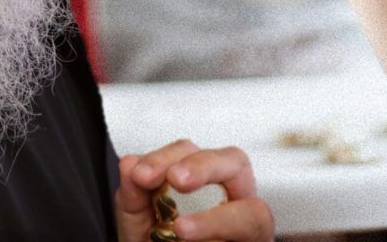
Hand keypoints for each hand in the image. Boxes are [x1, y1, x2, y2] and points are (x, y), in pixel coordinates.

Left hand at [115, 139, 273, 241]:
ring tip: (183, 231)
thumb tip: (130, 164)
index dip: (169, 156)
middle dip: (206, 166)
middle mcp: (233, 204)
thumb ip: (133, 200)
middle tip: (176, 180)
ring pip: (256, 213)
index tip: (141, 173)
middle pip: (236, 164)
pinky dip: (221, 238)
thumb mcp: (138, 230)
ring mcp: (247, 234)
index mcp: (205, 187)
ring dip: (219, 218)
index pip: (194, 154)